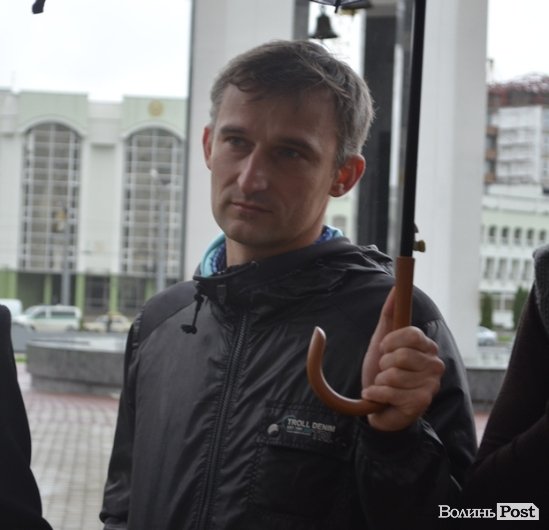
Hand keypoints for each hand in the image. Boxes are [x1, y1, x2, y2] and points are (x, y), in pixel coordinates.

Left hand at [361, 288, 444, 431]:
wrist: (378, 405)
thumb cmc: (382, 372)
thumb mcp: (382, 341)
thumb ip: (389, 315)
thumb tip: (395, 289)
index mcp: (427, 347)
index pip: (412, 333)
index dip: (392, 341)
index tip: (384, 348)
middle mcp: (434, 365)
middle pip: (401, 355)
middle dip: (383, 363)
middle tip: (385, 371)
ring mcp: (430, 385)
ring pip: (393, 374)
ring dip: (379, 380)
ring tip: (384, 385)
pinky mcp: (421, 403)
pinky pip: (390, 391)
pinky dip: (376, 393)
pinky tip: (380, 397)